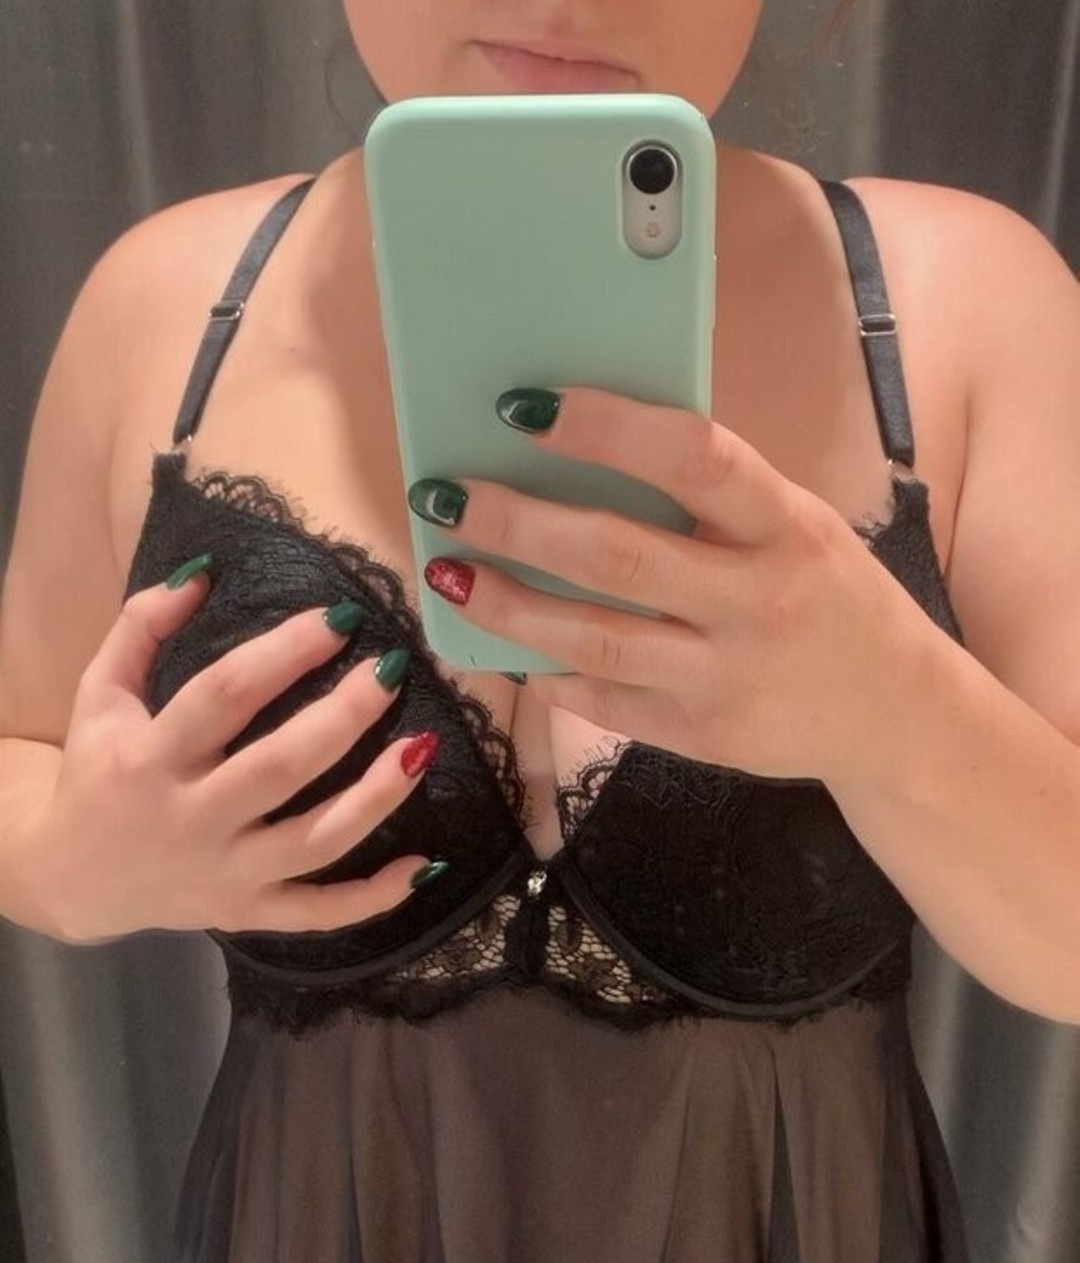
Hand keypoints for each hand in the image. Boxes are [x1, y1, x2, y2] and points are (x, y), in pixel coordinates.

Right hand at [35, 569, 445, 942]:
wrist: (75, 880)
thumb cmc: (99, 773)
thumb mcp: (100, 695)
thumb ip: (140, 627)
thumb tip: (201, 571)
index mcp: (151, 757)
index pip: (225, 696)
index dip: (286, 653)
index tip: (340, 617)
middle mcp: (191, 819)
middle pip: (280, 767)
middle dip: (344, 716)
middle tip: (390, 670)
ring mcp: (225, 874)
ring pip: (314, 841)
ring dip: (375, 799)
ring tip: (422, 747)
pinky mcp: (249, 914)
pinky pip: (319, 913)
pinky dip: (374, 897)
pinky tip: (424, 863)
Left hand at [415, 385, 930, 784]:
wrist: (896, 717)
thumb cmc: (830, 597)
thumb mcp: (799, 527)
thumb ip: (715, 497)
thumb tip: (585, 447)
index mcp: (788, 527)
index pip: (692, 459)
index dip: (605, 427)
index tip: (523, 405)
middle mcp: (759, 602)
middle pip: (620, 556)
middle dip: (519, 523)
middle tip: (447, 494)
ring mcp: (727, 679)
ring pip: (596, 641)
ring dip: (509, 607)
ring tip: (449, 573)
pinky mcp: (702, 738)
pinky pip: (605, 704)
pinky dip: (545, 674)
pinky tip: (496, 645)